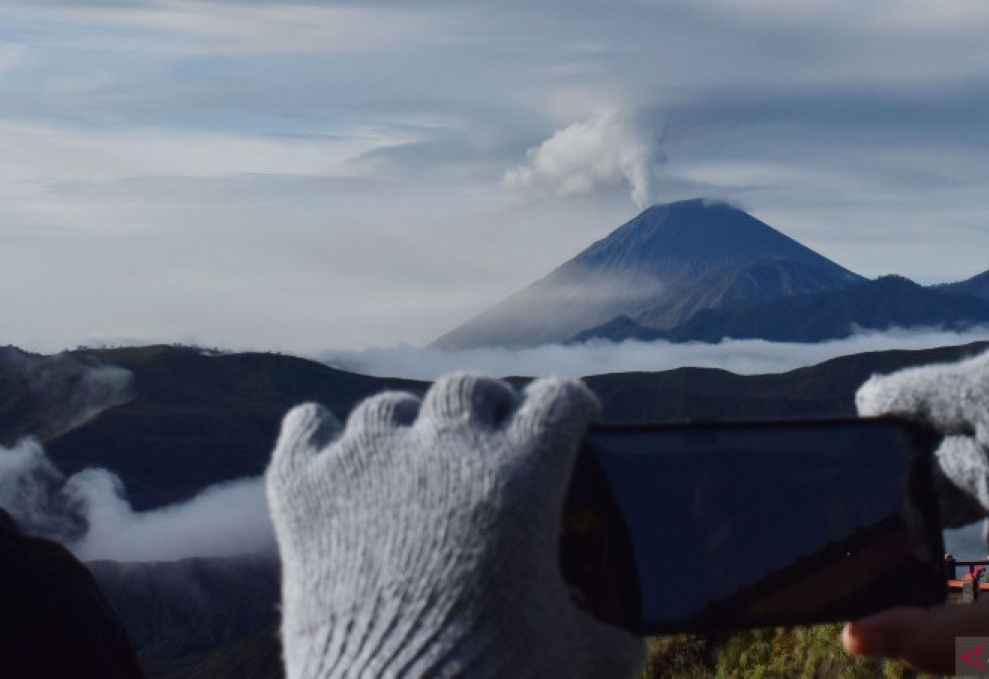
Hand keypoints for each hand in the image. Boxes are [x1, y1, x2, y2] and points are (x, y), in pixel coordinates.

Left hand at [266, 373, 645, 678]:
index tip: (573, 417)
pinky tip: (326, 455)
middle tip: (484, 439)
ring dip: (401, 429)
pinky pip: (306, 427)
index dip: (570, 404)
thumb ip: (609, 645)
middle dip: (483, 408)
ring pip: (387, 407)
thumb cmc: (495, 678)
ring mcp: (371, 461)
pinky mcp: (306, 488)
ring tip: (404, 460)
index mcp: (522, 474)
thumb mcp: (571, 658)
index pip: (557, 400)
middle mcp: (448, 448)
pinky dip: (316, 437)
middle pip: (469, 388)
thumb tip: (633, 653)